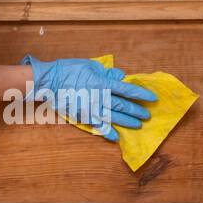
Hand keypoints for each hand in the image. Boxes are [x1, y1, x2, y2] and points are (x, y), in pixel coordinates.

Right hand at [20, 55, 156, 141]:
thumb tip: (120, 77)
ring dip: (128, 122)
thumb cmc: (69, 69)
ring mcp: (92, 108)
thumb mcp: (89, 65)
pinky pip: (98, 126)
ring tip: (138, 125)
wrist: (49, 81)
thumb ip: (106, 72)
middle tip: (147, 115)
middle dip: (137, 110)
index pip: (127, 89)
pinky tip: (116, 137)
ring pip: (114, 117)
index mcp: (102, 82)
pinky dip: (108, 132)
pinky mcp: (83, 116)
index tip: (152, 98)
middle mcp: (100, 97)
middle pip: (123, 105)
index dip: (141, 94)